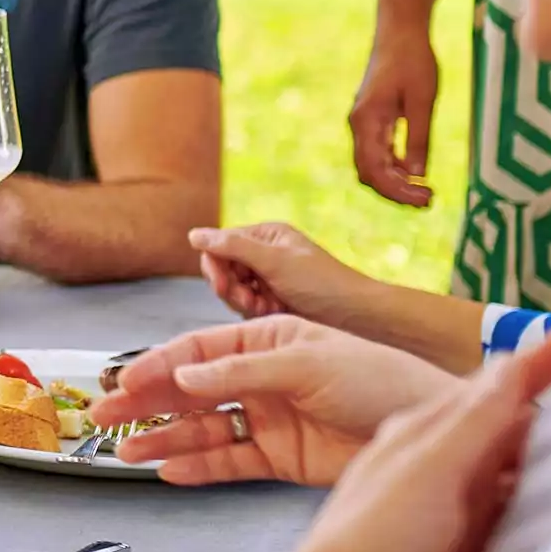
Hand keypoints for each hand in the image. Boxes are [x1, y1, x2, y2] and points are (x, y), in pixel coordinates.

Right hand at [91, 317, 457, 487]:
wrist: (440, 433)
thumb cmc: (385, 381)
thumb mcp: (311, 363)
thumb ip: (243, 373)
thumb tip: (185, 379)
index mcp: (270, 339)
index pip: (200, 351)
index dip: (159, 366)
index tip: (124, 381)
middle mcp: (265, 377)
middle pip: (192, 390)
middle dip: (147, 402)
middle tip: (104, 417)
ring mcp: (273, 419)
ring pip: (204, 429)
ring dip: (164, 438)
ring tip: (126, 452)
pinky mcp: (285, 459)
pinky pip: (231, 462)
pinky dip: (200, 467)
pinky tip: (170, 470)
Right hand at [192, 221, 383, 326]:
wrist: (357, 316)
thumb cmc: (323, 284)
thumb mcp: (275, 262)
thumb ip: (232, 247)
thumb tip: (193, 235)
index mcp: (265, 236)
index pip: (219, 246)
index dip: (216, 266)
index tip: (225, 286)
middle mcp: (264, 254)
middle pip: (223, 270)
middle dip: (232, 288)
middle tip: (249, 302)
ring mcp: (268, 279)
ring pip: (232, 291)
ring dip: (244, 302)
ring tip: (266, 308)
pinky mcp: (273, 301)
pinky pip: (246, 306)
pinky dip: (255, 312)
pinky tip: (273, 314)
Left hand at [266, 322, 550, 551]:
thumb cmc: (373, 540)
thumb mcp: (425, 469)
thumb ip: (471, 423)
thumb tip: (512, 368)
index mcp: (421, 433)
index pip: (494, 387)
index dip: (540, 359)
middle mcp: (439, 466)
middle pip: (510, 427)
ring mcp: (455, 509)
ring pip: (517, 470)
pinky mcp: (469, 551)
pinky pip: (516, 516)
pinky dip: (543, 503)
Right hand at [349, 26, 439, 207]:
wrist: (399, 31)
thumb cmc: (413, 60)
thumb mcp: (423, 99)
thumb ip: (418, 136)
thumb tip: (419, 173)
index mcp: (366, 120)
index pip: (375, 169)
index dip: (398, 190)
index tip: (427, 197)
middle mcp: (358, 125)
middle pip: (368, 173)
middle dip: (395, 192)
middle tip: (429, 200)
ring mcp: (363, 123)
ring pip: (371, 166)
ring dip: (394, 183)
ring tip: (425, 191)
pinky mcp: (372, 120)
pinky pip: (377, 153)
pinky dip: (394, 168)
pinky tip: (415, 172)